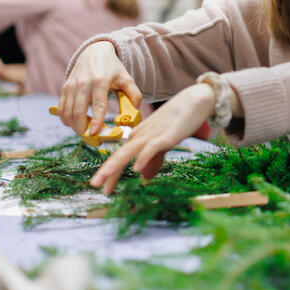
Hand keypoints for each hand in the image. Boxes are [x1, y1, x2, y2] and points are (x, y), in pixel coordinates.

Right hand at [58, 41, 141, 136]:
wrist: (94, 52)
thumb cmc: (113, 68)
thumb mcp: (126, 79)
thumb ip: (134, 96)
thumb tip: (134, 115)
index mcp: (101, 81)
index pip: (98, 104)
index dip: (96, 120)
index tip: (95, 134)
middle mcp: (84, 83)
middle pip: (78, 112)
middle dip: (82, 129)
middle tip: (91, 139)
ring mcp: (72, 85)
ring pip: (68, 112)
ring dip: (75, 126)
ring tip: (86, 132)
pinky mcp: (65, 88)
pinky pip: (62, 108)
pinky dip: (66, 120)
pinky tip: (75, 124)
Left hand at [90, 83, 214, 193]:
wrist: (195, 100)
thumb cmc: (179, 120)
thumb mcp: (164, 142)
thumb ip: (154, 158)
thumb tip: (144, 176)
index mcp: (139, 136)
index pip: (120, 157)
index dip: (111, 173)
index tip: (104, 189)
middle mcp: (142, 135)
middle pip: (120, 154)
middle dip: (107, 171)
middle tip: (95, 185)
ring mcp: (153, 134)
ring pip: (130, 151)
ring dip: (116, 165)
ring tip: (105, 179)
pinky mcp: (167, 134)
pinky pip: (152, 147)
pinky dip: (143, 157)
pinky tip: (137, 169)